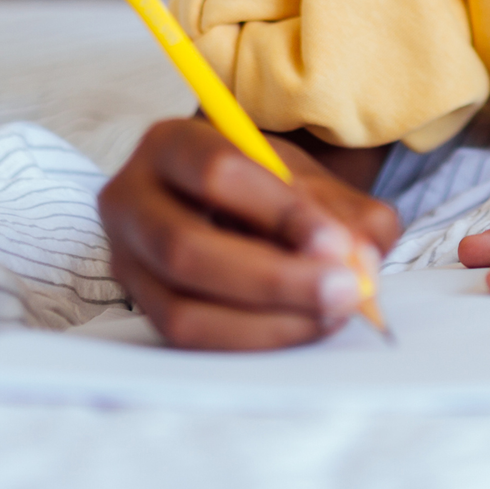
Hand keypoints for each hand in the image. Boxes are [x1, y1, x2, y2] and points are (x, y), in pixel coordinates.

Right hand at [98, 118, 401, 350]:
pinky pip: (190, 344)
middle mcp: (131, 201)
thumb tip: (362, 260)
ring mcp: (127, 263)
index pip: (216, 172)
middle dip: (274, 279)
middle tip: (345, 290)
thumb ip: (346, 213)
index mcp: (169, 144)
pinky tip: (303, 327)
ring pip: (182, 310)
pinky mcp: (143, 311)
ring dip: (268, 322)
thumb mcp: (311, 181)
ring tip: (332, 313)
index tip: (339, 244)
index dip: (280, 212)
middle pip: (187, 249)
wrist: (236, 210)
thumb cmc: (268, 189)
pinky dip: (254, 341)